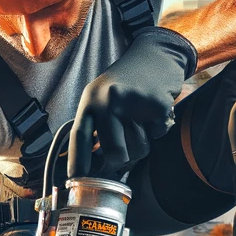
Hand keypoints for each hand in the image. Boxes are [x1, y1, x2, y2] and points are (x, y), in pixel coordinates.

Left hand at [69, 26, 197, 178]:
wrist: (156, 54)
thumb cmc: (127, 84)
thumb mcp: (103, 99)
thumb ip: (98, 128)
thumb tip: (99, 168)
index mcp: (90, 100)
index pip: (80, 137)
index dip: (77, 162)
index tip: (76, 182)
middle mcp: (107, 100)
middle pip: (113, 152)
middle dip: (121, 161)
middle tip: (126, 154)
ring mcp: (131, 101)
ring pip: (138, 148)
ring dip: (143, 144)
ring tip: (141, 123)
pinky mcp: (155, 103)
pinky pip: (157, 135)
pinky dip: (159, 129)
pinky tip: (155, 113)